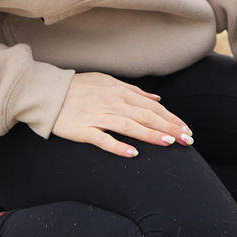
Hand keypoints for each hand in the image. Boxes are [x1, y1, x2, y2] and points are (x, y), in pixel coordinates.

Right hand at [52, 73, 192, 157]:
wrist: (49, 93)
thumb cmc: (79, 88)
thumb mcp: (108, 82)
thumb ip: (133, 91)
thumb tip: (156, 100)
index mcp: (119, 92)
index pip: (151, 107)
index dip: (170, 118)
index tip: (186, 129)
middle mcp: (112, 103)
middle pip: (145, 116)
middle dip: (168, 128)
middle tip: (187, 139)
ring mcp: (97, 117)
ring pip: (129, 126)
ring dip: (150, 135)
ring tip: (169, 143)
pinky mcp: (83, 130)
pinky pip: (103, 139)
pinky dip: (118, 146)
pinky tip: (133, 153)